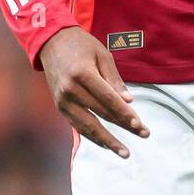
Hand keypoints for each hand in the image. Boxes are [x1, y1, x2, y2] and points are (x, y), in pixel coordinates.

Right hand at [38, 27, 149, 157]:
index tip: (139, 124)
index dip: (125, 114)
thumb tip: (128, 101)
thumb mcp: (102, 55)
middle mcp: (70, 90)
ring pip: (88, 126)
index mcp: (82, 74)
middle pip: (101, 114)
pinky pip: (78, 126)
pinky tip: (106, 144)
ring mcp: (62, 100)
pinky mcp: (59, 107)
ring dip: (108, 141)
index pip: (108, 100)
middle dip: (124, 126)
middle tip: (143, 134)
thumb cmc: (81, 45)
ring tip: (125, 152)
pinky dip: (93, 137)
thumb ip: (114, 79)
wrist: (50, 42)